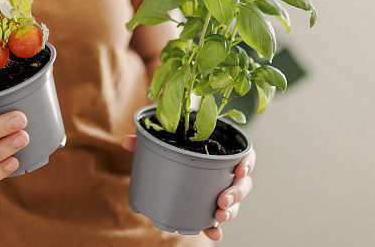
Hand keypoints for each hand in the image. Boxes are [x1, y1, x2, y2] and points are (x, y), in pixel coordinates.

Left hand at [121, 135, 254, 240]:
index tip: (241, 169)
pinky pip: (218, 220)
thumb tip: (126, 141)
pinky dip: (216, 228)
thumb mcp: (162, 141)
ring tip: (218, 217)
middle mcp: (225, 173)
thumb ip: (146, 140)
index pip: (245, 155)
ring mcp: (220, 191)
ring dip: (230, 212)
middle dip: (236, 194)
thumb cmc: (173, 148)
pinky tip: (213, 233)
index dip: (247, 162)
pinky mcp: (210, 207)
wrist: (168, 164)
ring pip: (234, 203)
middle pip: (242, 183)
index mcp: (221, 151)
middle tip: (222, 200)